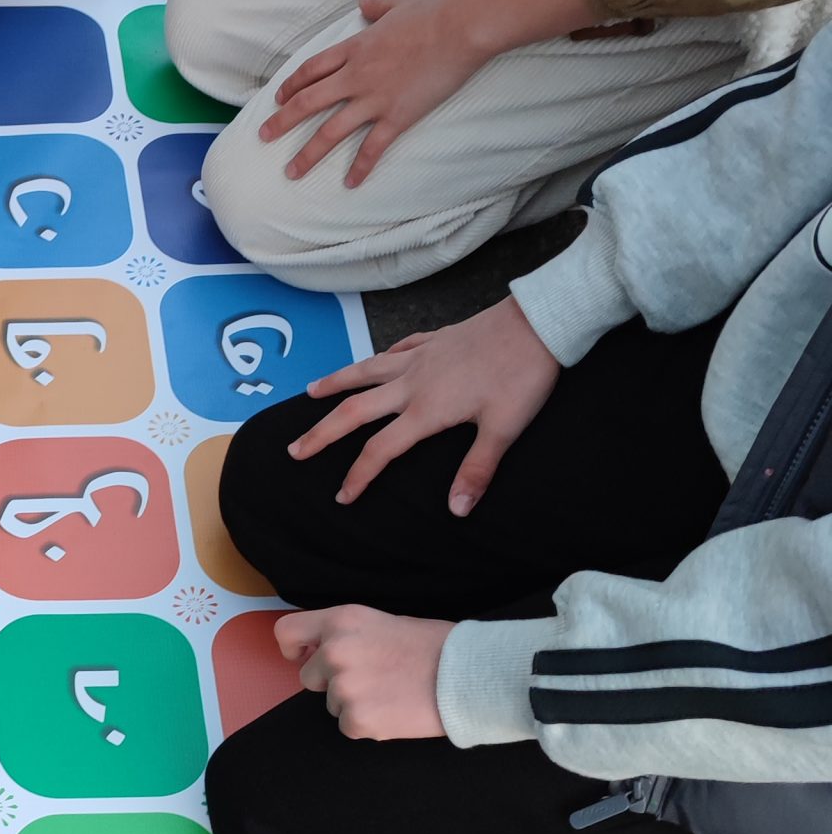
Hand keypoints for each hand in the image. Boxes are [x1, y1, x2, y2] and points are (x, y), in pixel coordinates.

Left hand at [259, 0, 490, 185]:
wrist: (461, 28)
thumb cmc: (435, 12)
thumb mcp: (398, 3)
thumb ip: (376, 7)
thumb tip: (363, 3)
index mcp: (354, 49)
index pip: (311, 70)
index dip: (291, 85)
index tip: (277, 99)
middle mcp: (356, 76)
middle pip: (307, 103)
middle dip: (281, 122)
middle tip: (263, 137)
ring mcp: (374, 99)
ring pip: (330, 132)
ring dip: (308, 154)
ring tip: (291, 173)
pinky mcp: (397, 116)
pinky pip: (372, 148)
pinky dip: (360, 168)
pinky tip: (349, 184)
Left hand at [275, 606, 453, 739]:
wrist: (467, 675)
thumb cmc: (434, 647)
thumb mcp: (384, 622)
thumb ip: (348, 636)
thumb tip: (322, 652)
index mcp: (342, 620)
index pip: (287, 633)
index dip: (294, 649)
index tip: (304, 657)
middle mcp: (335, 651)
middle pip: (309, 678)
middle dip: (333, 683)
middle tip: (373, 680)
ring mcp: (344, 687)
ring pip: (332, 704)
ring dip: (355, 703)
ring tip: (392, 692)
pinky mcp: (356, 719)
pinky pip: (349, 727)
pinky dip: (369, 724)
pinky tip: (396, 710)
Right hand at [290, 295, 560, 512]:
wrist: (538, 323)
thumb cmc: (522, 377)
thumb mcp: (503, 430)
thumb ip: (476, 470)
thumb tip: (455, 510)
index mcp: (426, 409)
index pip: (380, 450)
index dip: (358, 476)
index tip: (342, 497)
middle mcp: (413, 382)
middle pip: (355, 410)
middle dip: (322, 433)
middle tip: (296, 449)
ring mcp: (421, 356)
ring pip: (366, 371)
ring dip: (336, 383)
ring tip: (311, 392)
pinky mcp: (436, 339)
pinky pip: (398, 348)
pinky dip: (380, 357)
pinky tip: (377, 358)